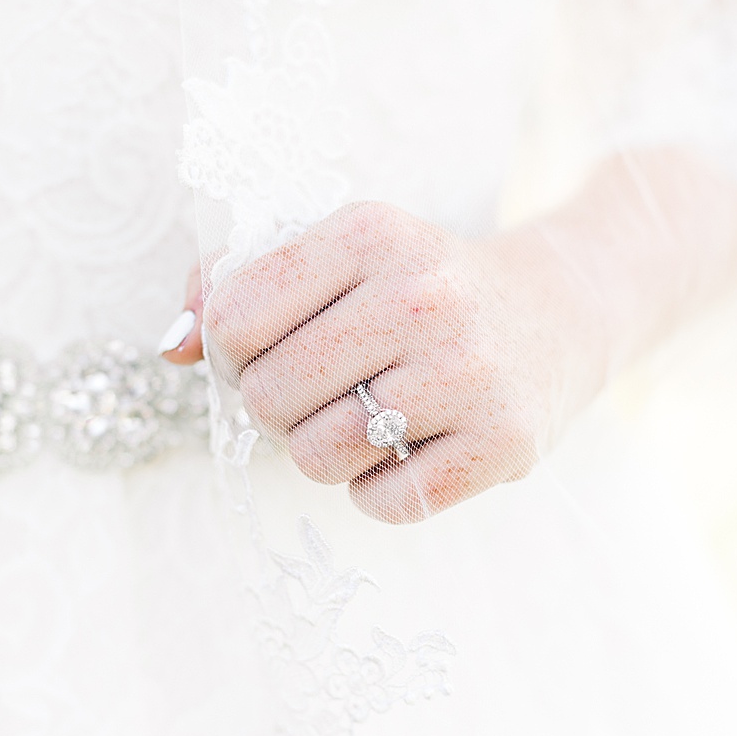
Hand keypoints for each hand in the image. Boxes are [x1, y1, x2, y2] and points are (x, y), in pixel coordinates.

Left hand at [167, 152, 736, 523]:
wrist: (566, 306)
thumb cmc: (419, 286)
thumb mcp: (336, 255)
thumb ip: (234, 287)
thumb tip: (170, 347)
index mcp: (370, 233)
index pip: (236, 315)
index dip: (228, 350)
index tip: (259, 351)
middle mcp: (423, 296)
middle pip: (269, 395)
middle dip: (270, 407)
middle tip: (311, 394)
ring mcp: (469, 372)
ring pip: (317, 456)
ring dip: (319, 452)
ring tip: (358, 420)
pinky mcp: (504, 443)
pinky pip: (383, 502)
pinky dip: (374, 490)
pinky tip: (405, 449)